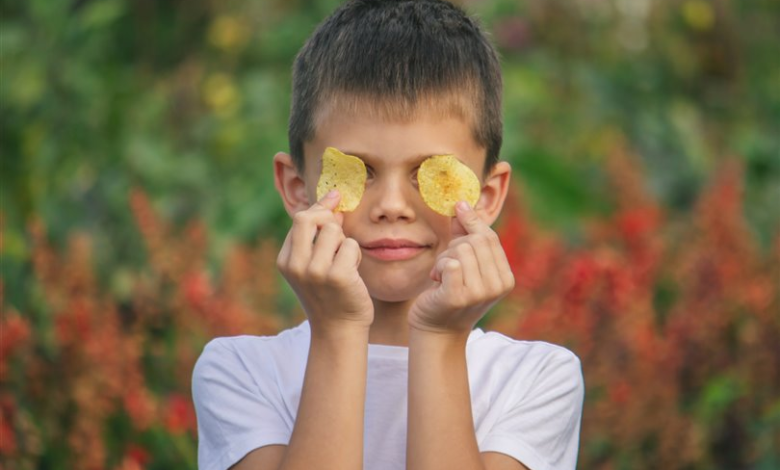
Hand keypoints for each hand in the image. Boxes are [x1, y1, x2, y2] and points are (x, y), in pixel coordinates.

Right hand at [277, 190, 373, 333]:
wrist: (339, 329)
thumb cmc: (329, 294)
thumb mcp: (312, 266)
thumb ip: (315, 238)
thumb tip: (332, 203)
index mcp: (285, 261)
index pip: (300, 219)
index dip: (320, 208)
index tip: (335, 197)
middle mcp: (296, 265)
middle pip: (309, 218)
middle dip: (328, 218)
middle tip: (340, 231)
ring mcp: (315, 272)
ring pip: (334, 231)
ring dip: (345, 242)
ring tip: (345, 262)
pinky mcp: (337, 277)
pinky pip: (351, 246)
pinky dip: (356, 255)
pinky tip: (353, 272)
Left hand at [409, 201, 514, 334]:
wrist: (436, 329)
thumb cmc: (449, 292)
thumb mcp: (463, 262)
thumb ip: (463, 234)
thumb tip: (462, 203)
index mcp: (506, 278)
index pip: (490, 237)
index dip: (472, 220)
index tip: (458, 206)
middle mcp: (498, 286)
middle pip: (475, 241)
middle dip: (455, 246)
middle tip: (446, 264)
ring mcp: (480, 293)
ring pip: (460, 249)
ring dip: (444, 259)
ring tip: (442, 276)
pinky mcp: (459, 296)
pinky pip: (450, 263)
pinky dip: (439, 268)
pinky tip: (437, 282)